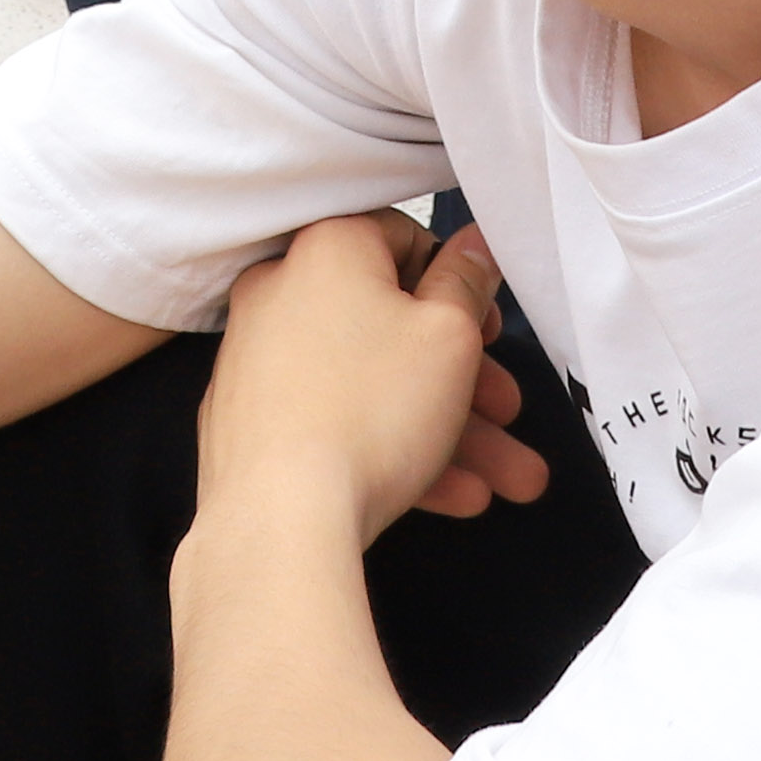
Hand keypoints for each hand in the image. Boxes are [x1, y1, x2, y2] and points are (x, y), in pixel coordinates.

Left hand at [193, 216, 546, 552]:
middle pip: (393, 327)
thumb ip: (467, 283)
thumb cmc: (369, 412)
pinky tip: (453, 497)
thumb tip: (472, 246)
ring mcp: (258, 364)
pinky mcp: (251, 426)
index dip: (457, 282)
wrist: (279, 521)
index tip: (486, 327)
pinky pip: (334, 423)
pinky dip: (391, 450)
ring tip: (505, 484)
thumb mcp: (449, 336)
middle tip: (508, 413)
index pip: (403, 238)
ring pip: (372, 387)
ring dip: (446, 430)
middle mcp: (280, 294)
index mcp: (326, 249)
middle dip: (467, 380)